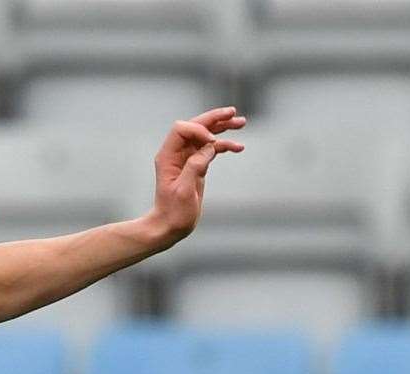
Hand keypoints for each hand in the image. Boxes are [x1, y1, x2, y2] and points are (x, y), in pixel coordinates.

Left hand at [148, 107, 244, 243]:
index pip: (182, 129)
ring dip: (223, 127)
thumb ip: (195, 166)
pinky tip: (239, 147)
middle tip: (233, 112)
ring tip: (241, 122)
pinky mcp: (197, 165)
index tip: (213, 141)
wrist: (170, 226)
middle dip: (214, 118)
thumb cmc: (174, 212)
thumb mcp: (184, 191)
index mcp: (168, 156)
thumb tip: (210, 146)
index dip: (199, 129)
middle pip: (196, 126)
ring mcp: (187, 158)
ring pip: (206, 135)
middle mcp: (176, 153)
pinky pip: (212, 149)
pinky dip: (225, 145)